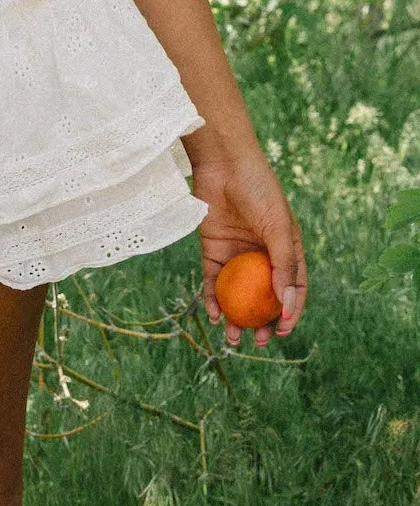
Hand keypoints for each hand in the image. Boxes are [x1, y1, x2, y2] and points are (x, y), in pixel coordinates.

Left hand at [190, 145, 307, 347]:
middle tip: (256, 341)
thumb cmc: (259, 191)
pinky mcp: (213, 249)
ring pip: (238, 294)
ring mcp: (237, 254)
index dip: (290, 312)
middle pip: (264, 297)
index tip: (281, 331)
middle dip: (261, 322)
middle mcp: (262, 255)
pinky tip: (213, 314)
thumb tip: (287, 305)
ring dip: (236, 317)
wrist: (224, 163)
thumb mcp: (278, 227)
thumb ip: (284, 265)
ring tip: (233, 338)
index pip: (293, 288)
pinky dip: (213, 299)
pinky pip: (214, 281)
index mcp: (286, 250)